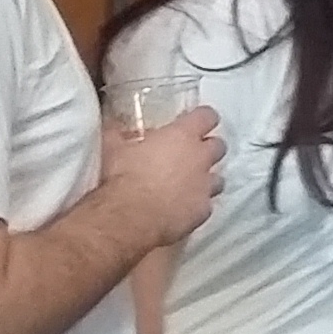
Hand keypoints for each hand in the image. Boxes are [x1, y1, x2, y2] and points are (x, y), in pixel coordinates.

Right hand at [102, 105, 224, 243]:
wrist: (129, 217)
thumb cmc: (122, 176)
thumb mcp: (114, 147)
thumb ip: (119, 133)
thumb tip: (113, 124)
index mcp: (182, 135)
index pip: (207, 116)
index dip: (203, 118)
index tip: (196, 121)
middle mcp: (200, 158)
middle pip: (219, 146)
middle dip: (208, 148)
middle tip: (192, 154)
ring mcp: (205, 186)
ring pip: (218, 178)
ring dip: (207, 179)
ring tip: (191, 184)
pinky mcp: (203, 211)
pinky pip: (207, 205)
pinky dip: (198, 205)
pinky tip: (184, 209)